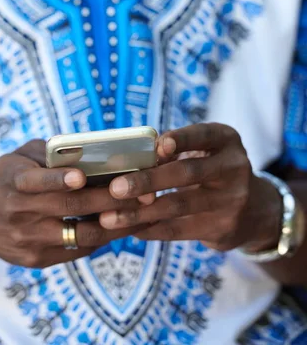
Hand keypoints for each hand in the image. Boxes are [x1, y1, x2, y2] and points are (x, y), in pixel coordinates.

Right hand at [0, 140, 145, 268]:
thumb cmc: (5, 178)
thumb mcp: (17, 157)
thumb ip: (49, 153)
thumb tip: (91, 149)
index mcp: (12, 181)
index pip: (35, 181)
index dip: (58, 179)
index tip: (81, 176)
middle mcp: (18, 213)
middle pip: (69, 208)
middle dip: (109, 200)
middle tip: (141, 190)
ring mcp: (27, 240)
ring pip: (80, 235)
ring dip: (115, 224)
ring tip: (141, 210)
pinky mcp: (36, 259)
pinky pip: (77, 251)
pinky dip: (102, 238)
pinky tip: (122, 224)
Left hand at [100, 123, 281, 251]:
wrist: (254, 210)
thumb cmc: (212, 169)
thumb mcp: (205, 150)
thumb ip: (175, 150)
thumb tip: (128, 160)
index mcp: (226, 139)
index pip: (203, 135)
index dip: (182, 139)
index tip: (158, 146)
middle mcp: (234, 167)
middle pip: (187, 172)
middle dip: (148, 180)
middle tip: (115, 188)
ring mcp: (231, 200)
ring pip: (179, 205)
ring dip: (141, 213)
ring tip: (110, 218)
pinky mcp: (223, 228)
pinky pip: (181, 230)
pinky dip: (152, 230)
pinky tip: (130, 230)